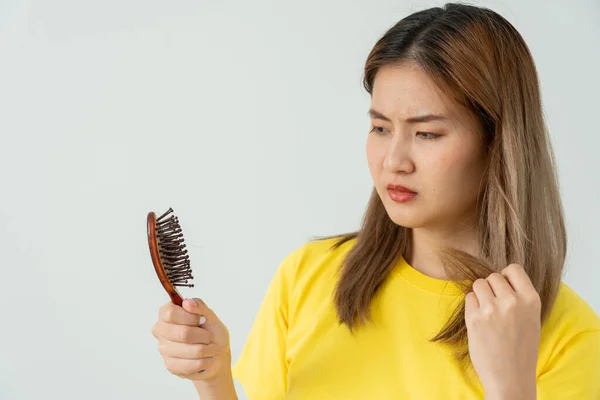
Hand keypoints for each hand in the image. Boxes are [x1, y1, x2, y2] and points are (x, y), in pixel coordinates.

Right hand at [152, 298, 230, 382]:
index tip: (201, 320)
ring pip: (190, 351)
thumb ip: (199, 306)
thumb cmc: (211, 331)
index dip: (190, 317)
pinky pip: (191, 365)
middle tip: (209, 336)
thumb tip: (187, 302)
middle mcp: (160, 330)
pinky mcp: (170, 365)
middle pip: (183, 333)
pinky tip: (204, 358)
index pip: (171, 313)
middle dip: (203, 336)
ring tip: (209, 347)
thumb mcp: (210, 315)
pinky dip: (204, 361)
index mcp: (166, 313)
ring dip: (207, 349)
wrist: (216, 354)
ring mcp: (163, 349)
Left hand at [465, 264, 540, 397]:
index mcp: (531, 300)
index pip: (513, 268)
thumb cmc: (521, 349)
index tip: (504, 288)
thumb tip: (502, 276)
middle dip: (491, 288)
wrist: (510, 377)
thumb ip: (520, 297)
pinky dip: (472, 306)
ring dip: (480, 295)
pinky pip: (469, 298)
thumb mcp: (532, 319)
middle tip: (495, 305)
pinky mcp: (474, 318)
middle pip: (493, 276)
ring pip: (478, 284)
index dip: (506, 276)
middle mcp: (512, 301)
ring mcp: (492, 309)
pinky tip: (480, 321)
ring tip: (488, 313)